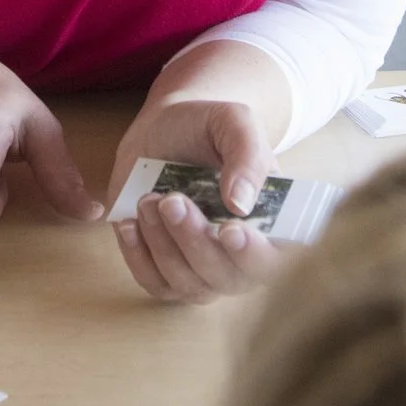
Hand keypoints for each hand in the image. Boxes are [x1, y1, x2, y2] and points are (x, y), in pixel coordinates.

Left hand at [107, 96, 286, 303]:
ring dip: (164, 245)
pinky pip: (153, 281)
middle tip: (172, 200)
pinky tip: (130, 222)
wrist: (167, 129)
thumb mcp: (235, 124)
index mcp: (272, 224)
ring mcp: (202, 269)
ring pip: (187, 281)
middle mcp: (240, 256)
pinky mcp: (165, 270)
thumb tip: (241, 205)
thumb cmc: (210, 129)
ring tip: (148, 200)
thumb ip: (247, 157)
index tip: (230, 229)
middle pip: (227, 277)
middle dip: (196, 241)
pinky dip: (138, 256)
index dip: (255, 255)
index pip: (276, 260)